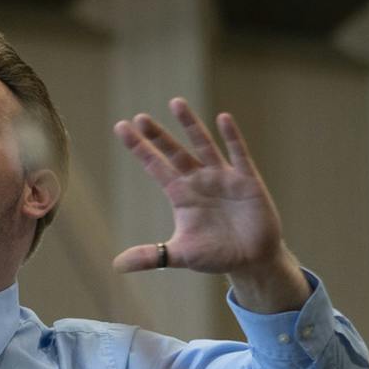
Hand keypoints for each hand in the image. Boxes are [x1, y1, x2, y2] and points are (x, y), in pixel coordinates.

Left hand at [112, 98, 308, 311]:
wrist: (252, 260)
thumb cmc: (216, 255)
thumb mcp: (180, 255)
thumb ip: (151, 256)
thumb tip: (116, 265)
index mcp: (181, 195)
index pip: (155, 166)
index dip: (139, 148)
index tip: (121, 128)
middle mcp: (199, 180)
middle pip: (174, 152)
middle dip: (158, 136)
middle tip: (140, 118)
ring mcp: (223, 177)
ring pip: (203, 145)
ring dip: (190, 125)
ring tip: (176, 103)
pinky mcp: (247, 181)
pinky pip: (238, 154)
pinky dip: (231, 137)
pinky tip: (222, 118)